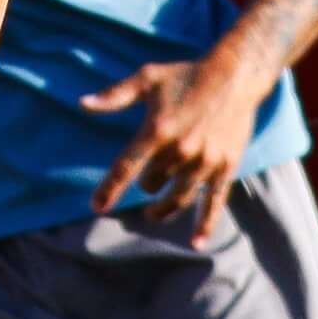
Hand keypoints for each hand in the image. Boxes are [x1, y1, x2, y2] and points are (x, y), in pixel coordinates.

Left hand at [82, 56, 261, 244]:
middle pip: (152, 183)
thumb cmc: (186, 76)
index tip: (97, 207)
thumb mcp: (147, 78)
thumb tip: (82, 103)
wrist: (235, 76)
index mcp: (157, 130)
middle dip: (146, 183)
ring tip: (153, 212)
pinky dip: (205, 224)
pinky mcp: (225, 167)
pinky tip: (196, 243)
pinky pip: (214, 202)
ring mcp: (205, 161)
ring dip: (162, 209)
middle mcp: (180, 150)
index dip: (109, 190)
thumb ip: (114, 95)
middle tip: (146, 180)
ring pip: (177, 198)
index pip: (125, 167)